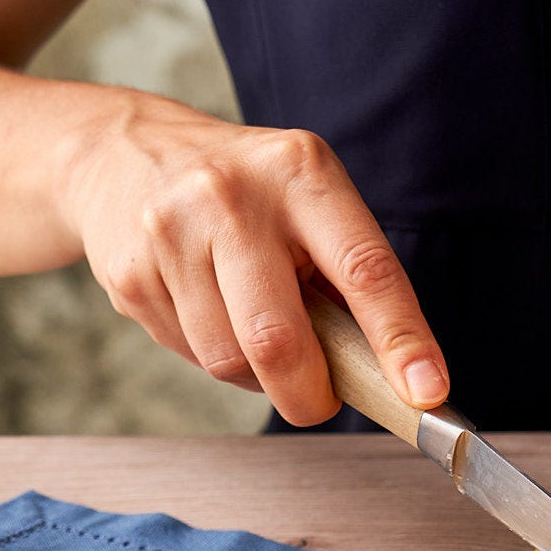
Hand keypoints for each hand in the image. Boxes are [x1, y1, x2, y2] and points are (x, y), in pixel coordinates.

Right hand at [55, 96, 445, 424]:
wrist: (125, 152)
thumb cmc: (246, 192)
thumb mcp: (308, 200)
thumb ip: (348, 278)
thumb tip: (395, 378)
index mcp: (301, 174)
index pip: (364, 269)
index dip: (400, 340)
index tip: (426, 393)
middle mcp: (232, 196)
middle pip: (279, 339)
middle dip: (309, 394)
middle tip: (321, 398)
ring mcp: (172, 233)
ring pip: (230, 360)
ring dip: (258, 374)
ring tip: (255, 326)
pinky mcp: (130, 273)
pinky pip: (191, 355)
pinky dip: (215, 354)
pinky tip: (209, 310)